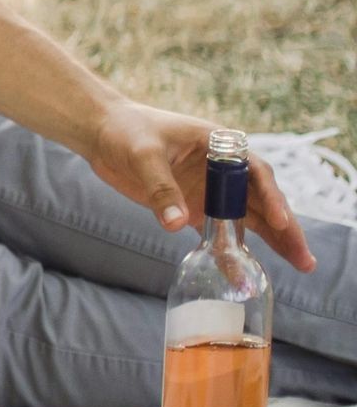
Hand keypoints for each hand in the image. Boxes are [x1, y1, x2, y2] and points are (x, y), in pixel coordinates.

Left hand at [80, 98, 314, 271]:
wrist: (102, 133)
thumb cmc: (125, 131)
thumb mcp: (142, 155)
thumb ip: (161, 188)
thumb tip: (178, 224)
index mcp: (218, 145)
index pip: (254, 172)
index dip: (270, 196)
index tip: (280, 221)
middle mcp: (221, 169)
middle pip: (261, 199)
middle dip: (285, 227)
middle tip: (304, 258)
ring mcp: (209, 189)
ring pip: (247, 218)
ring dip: (271, 241)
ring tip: (298, 264)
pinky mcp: (194, 207)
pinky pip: (219, 233)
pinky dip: (231, 252)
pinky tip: (243, 274)